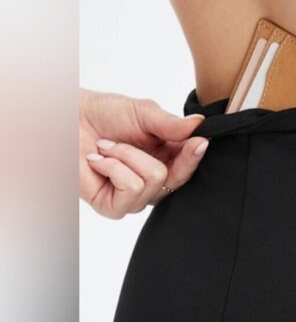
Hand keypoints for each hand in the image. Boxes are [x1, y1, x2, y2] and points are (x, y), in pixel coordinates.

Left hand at [80, 89, 208, 218]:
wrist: (68, 119)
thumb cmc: (104, 114)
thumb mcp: (145, 113)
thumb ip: (172, 123)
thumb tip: (200, 125)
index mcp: (167, 161)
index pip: (190, 166)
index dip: (195, 155)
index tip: (200, 141)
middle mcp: (154, 183)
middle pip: (178, 177)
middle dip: (159, 152)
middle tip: (145, 135)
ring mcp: (135, 198)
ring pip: (154, 179)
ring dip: (126, 155)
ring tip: (107, 147)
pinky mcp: (115, 208)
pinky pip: (131, 188)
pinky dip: (113, 167)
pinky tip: (98, 160)